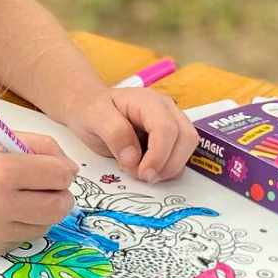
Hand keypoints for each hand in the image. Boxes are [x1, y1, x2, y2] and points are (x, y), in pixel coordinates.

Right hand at [0, 134, 77, 258]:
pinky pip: (22, 240)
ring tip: (21, 199)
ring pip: (44, 226)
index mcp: (2, 170)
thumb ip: (35, 146)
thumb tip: (69, 167)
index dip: (63, 171)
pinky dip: (20, 227)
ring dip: (40, 213)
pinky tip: (2, 214)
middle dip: (60, 195)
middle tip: (48, 188)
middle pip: (59, 206)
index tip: (58, 170)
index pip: (59, 175)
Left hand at [62, 87, 198, 182]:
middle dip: (168, 164)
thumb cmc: (92, 110)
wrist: (89, 107)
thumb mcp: (94, 117)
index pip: (166, 128)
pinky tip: (146, 167)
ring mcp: (172, 122)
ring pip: (188, 148)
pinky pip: (181, 156)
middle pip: (186, 138)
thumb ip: (114, 134)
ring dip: (169, 167)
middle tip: (142, 176)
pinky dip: (167, 168)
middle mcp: (166, 109)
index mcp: (148, 101)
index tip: (143, 173)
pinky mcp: (172, 137)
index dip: (159, 155)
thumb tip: (133, 159)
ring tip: (141, 171)